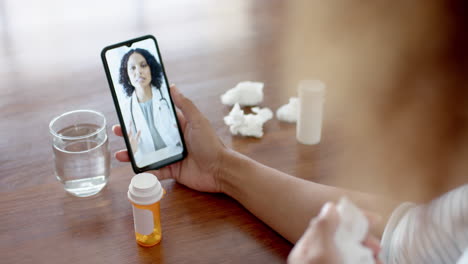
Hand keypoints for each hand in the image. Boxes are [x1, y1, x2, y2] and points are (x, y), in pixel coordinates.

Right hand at [112, 85, 226, 192]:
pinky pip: (155, 172)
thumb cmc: (211, 143)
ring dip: (133, 155)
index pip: (156, 119)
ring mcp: (172, 157)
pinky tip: (134, 170)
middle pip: (148, 137)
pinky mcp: (173, 171)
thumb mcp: (198, 121)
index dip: (142, 116)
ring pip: (148, 155)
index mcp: (178, 127)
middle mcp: (173, 141)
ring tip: (120, 154)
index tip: (127, 112)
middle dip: (131, 135)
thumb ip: (184, 105)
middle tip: (117, 132)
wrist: (220, 170)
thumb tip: (172, 86)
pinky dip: (145, 172)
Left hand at [287, 203, 381, 263]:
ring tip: (380, 261)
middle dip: (365, 241)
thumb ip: (324, 228)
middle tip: (378, 248)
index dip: (352, 219)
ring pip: (354, 256)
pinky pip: (357, 262)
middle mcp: (319, 259)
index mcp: (308, 250)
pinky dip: (369, 263)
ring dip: (370, 257)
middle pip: (344, 241)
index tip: (374, 219)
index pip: (329, 224)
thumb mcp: (321, 253)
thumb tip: (331, 206)